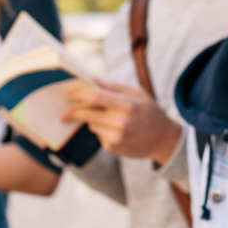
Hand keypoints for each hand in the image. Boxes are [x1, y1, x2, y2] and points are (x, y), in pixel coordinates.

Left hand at [62, 78, 182, 164]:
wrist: (163, 140)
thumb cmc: (150, 112)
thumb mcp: (138, 93)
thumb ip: (114, 86)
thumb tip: (93, 80)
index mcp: (127, 105)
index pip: (96, 97)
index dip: (79, 94)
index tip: (68, 93)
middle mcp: (121, 122)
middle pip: (87, 114)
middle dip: (73, 111)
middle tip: (63, 111)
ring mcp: (116, 137)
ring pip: (91, 124)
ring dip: (91, 119)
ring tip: (109, 117)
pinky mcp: (113, 147)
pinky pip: (97, 134)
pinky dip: (100, 129)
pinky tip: (115, 129)